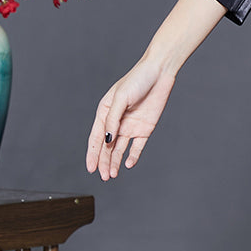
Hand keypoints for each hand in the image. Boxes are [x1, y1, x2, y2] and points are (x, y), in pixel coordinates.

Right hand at [85, 56, 175, 179]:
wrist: (159, 73)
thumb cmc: (137, 80)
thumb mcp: (121, 99)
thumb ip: (113, 120)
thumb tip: (107, 140)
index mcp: (105, 112)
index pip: (96, 138)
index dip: (92, 154)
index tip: (90, 168)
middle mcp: (116, 121)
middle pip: (107, 147)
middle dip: (104, 162)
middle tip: (103, 176)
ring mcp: (130, 126)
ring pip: (120, 149)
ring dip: (115, 162)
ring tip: (112, 175)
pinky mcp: (145, 129)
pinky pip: (137, 147)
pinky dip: (133, 156)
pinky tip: (128, 164)